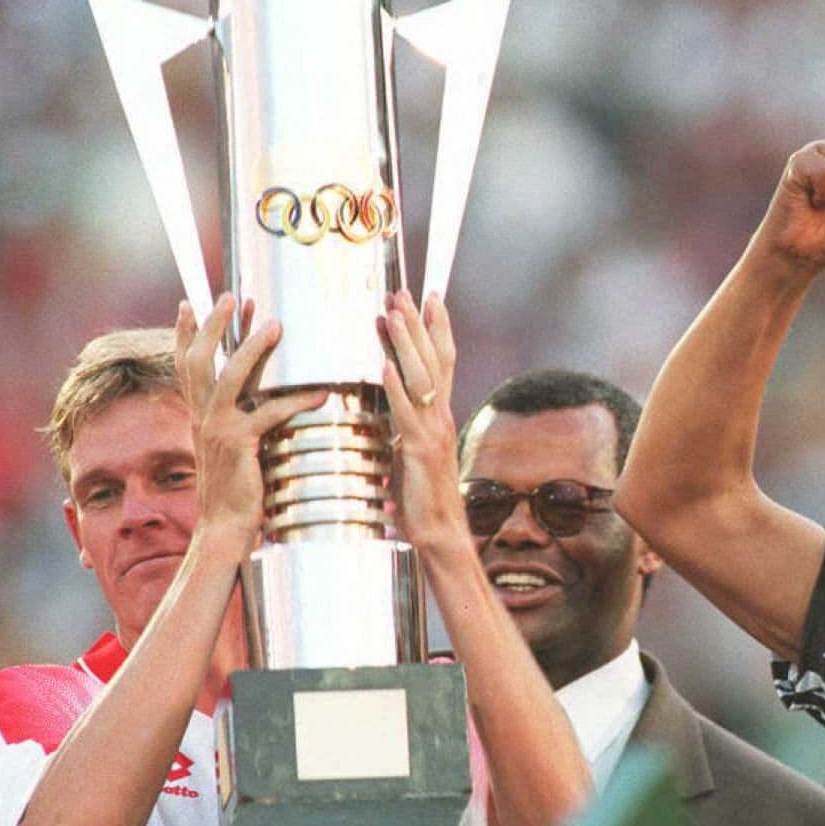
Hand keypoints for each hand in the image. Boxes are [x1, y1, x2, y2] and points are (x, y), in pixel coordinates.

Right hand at [174, 294, 326, 547]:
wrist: (226, 529)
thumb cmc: (238, 491)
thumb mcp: (235, 448)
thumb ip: (243, 419)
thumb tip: (263, 397)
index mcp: (201, 415)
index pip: (187, 365)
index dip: (187, 333)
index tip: (192, 303)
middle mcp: (203, 417)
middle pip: (200, 359)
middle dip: (214, 324)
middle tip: (230, 295)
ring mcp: (218, 430)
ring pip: (230, 376)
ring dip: (252, 347)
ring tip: (275, 323)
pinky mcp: (240, 445)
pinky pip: (269, 413)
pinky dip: (297, 402)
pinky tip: (321, 394)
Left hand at [378, 289, 465, 550]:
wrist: (440, 534)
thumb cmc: (421, 499)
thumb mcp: (410, 453)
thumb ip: (404, 428)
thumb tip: (388, 407)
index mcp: (439, 415)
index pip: (442, 361)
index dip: (437, 327)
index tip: (430, 296)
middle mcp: (440, 417)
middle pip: (434, 359)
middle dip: (419, 323)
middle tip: (405, 291)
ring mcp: (432, 432)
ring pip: (421, 377)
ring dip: (406, 343)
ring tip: (394, 313)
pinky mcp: (419, 451)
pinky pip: (405, 412)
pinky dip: (394, 387)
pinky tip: (382, 365)